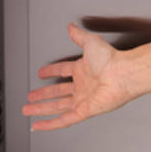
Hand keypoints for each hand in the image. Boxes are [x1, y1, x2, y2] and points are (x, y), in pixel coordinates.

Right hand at [22, 22, 136, 131]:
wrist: (122, 74)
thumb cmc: (111, 59)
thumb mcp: (90, 42)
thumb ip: (78, 36)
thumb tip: (71, 27)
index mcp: (83, 70)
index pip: (62, 71)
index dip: (51, 72)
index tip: (41, 73)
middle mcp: (83, 86)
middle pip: (57, 92)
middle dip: (42, 95)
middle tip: (31, 97)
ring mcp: (83, 100)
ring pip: (57, 107)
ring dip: (41, 109)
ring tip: (27, 110)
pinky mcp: (84, 111)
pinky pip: (63, 120)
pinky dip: (50, 124)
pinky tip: (40, 125)